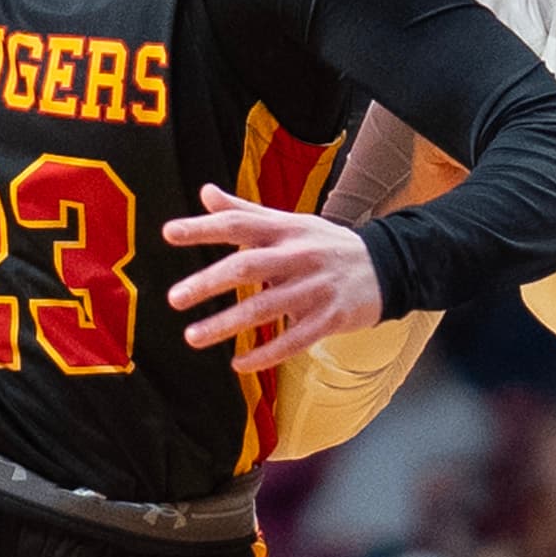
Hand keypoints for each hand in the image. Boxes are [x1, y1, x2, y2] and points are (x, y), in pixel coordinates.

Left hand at [164, 184, 385, 374]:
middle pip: (248, 267)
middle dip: (209, 283)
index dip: (204, 228)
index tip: (169, 234)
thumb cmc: (326, 245)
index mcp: (286, 230)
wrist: (386, 268)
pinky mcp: (330, 318)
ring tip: (193, 336)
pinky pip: (293, 340)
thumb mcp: (290, 222)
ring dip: (227, 323)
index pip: (239, 224)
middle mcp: (299, 256)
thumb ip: (246, 212)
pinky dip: (265, 354)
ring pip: (266, 308)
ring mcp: (316, 288)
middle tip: (175, 298)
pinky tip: (238, 363)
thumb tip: (205, 193)